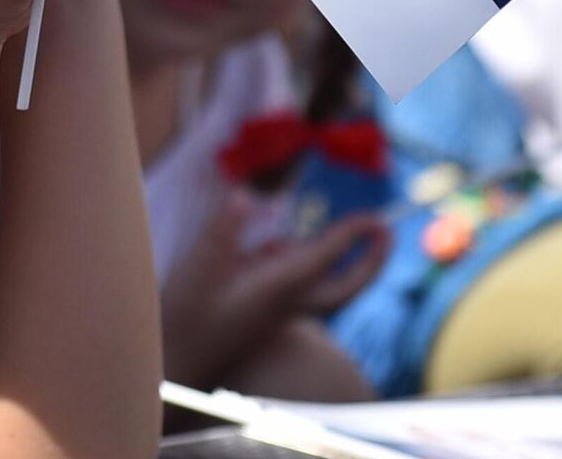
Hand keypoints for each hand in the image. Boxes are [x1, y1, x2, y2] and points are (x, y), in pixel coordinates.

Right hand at [160, 191, 386, 386]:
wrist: (175, 366)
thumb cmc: (184, 319)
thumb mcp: (196, 268)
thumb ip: (222, 231)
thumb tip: (246, 194)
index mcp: (277, 289)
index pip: (326, 258)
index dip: (353, 235)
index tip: (375, 217)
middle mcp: (287, 304)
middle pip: (344, 287)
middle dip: (371, 262)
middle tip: (386, 231)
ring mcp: (279, 313)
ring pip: (323, 287)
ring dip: (332, 259)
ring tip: (325, 231)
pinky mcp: (267, 315)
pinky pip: (300, 289)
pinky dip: (301, 266)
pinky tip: (268, 251)